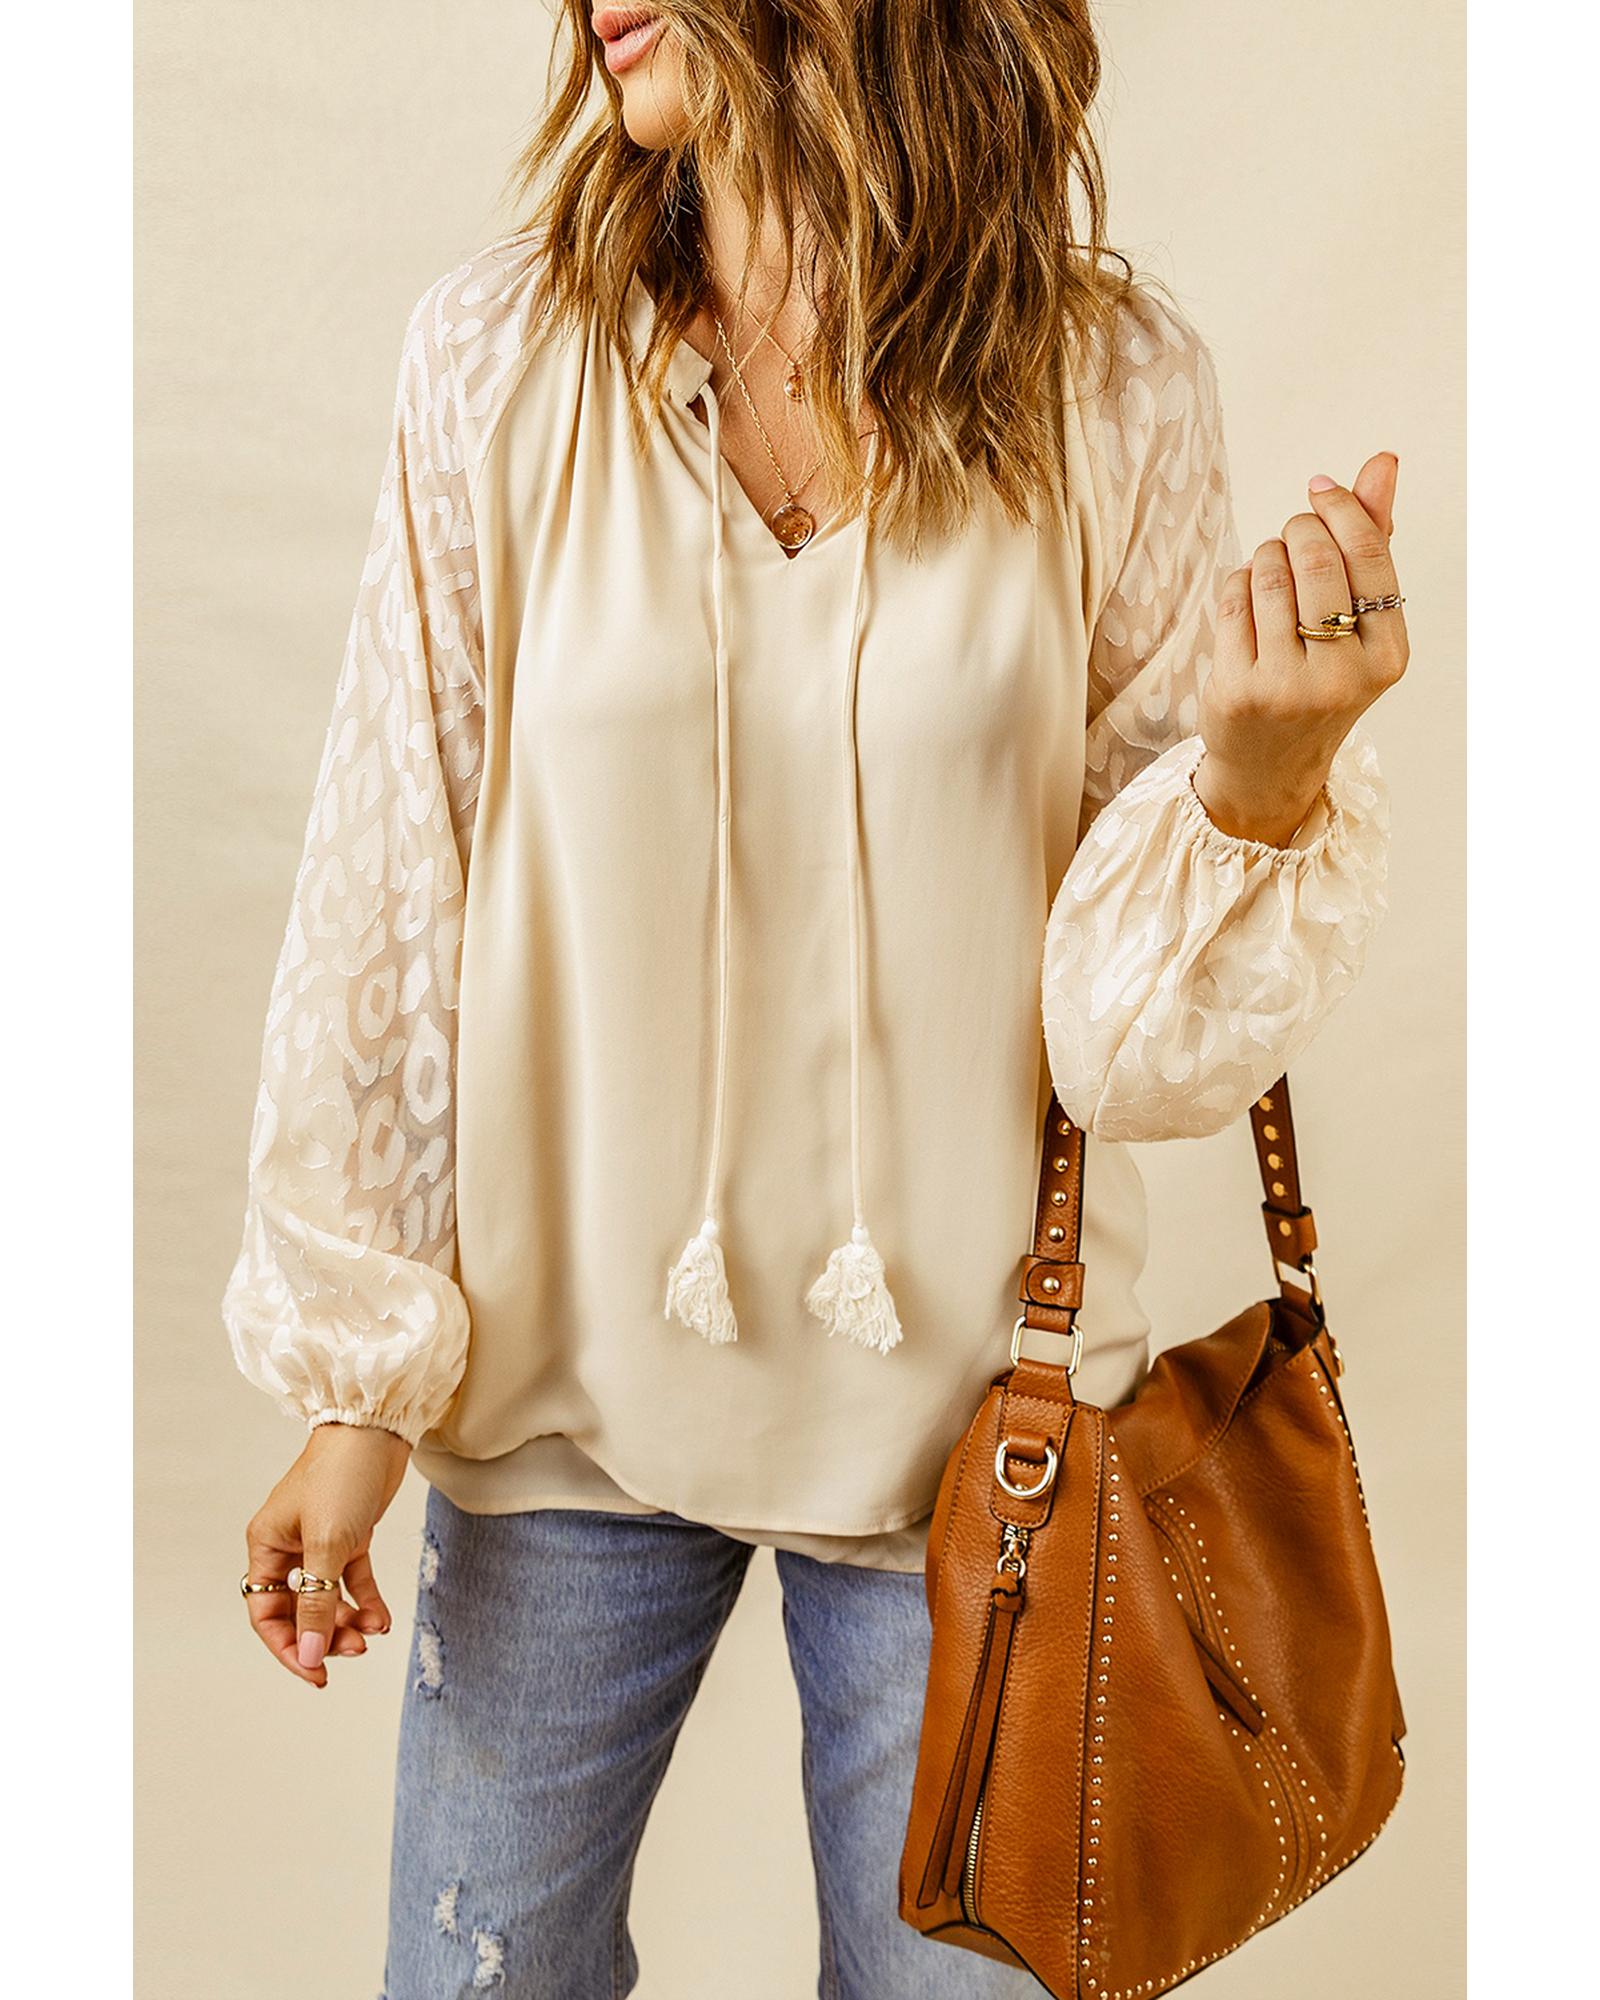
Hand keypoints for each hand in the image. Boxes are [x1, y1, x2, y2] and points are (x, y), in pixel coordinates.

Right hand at [242, 1422, 411, 1688]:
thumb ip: (317, 1601)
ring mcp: (321, 1542)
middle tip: (354, 1650)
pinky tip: (382, 1620)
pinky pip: (354, 1580)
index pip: (267, 1613)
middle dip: (323, 1635)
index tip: (314, 1674)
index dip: (288, 1647)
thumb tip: (307, 1654)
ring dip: (347, 1621)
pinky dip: (367, 1600)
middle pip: (299, 1610)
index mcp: (266, 1546)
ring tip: (372, 1633)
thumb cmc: (341, 1476)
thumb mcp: (327, 1544)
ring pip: (328, 1598)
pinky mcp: (351, 1536)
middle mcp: (288, 1547)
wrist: (377, 1429)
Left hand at [1194, 452, 1409, 845]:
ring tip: (1270, 569)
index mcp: (1388, 656)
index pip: (1370, 554)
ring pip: (1269, 575)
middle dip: (1298, 530)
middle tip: (1292, 534)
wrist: (1271, 767)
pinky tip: (1247, 596)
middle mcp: (1343, 675)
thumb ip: (1374, 541)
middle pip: (1317, 558)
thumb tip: (1383, 462)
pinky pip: (1233, 600)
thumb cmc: (1322, 677)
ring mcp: (1288, 687)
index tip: (1319, 488)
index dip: (1341, 508)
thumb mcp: (1361, 623)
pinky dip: (1238, 582)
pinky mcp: (1238, 690)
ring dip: (1265, 554)